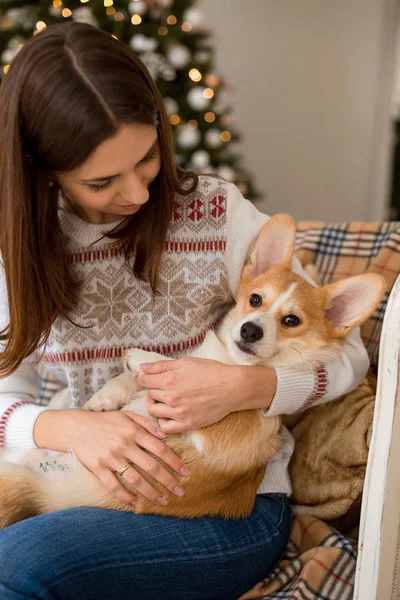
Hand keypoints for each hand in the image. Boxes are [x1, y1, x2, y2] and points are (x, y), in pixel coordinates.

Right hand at [60, 409, 188, 507]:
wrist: (76, 427)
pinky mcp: (98, 468)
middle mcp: (124, 444)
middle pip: (151, 466)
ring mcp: (111, 457)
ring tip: (163, 501)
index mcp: (133, 431)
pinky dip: (125, 496)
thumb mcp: (126, 416)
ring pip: (135, 478)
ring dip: (150, 492)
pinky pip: (114, 485)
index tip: (185, 472)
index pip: (159, 448)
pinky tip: (136, 504)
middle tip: (180, 491)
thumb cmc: (105, 421)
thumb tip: (165, 435)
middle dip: (168, 480)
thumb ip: (146, 424)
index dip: (174, 461)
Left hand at [138, 357, 242, 434]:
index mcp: (169, 379)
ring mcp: (178, 412)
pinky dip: (163, 423)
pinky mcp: (187, 424)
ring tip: (164, 401)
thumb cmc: (211, 371)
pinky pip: (165, 428)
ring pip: (153, 411)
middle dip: (153, 391)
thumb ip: (162, 365)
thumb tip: (142, 368)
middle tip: (162, 388)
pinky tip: (168, 416)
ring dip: (156, 405)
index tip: (149, 379)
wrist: (231, 388)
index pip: (144, 381)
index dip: (145, 378)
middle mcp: (171, 397)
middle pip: (150, 395)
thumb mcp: (186, 362)